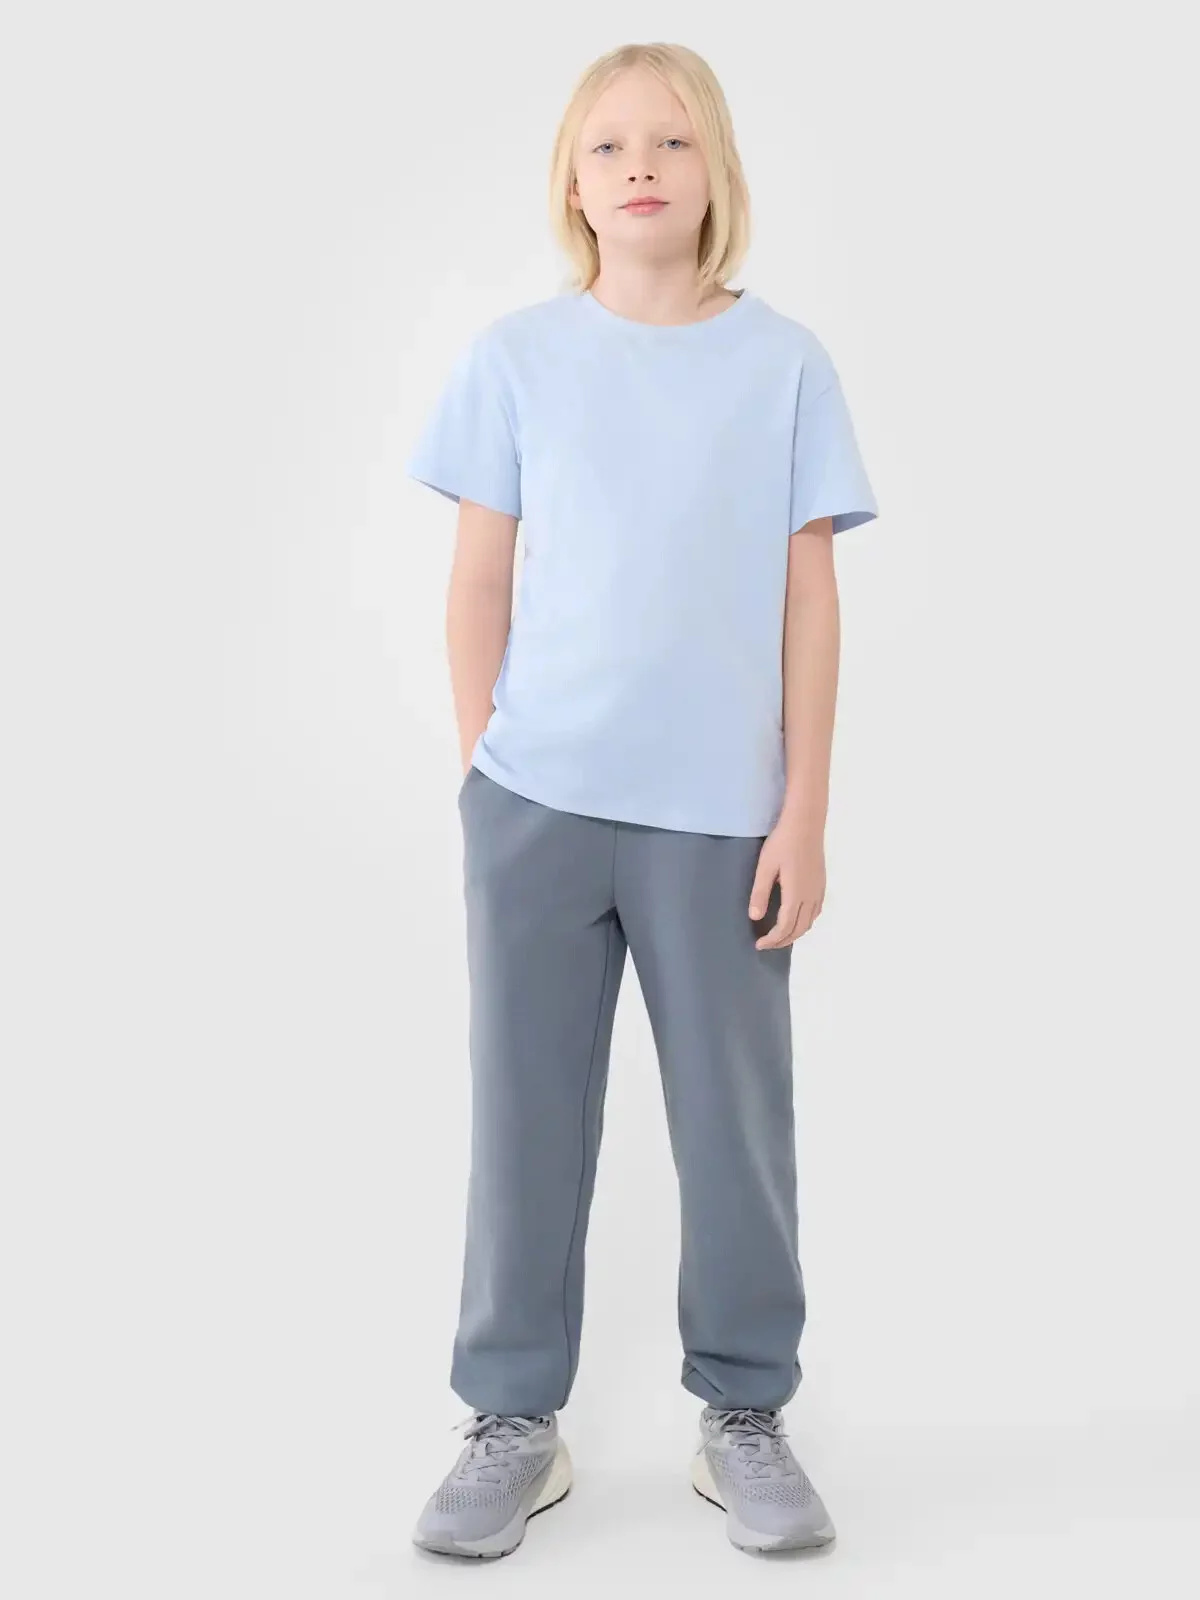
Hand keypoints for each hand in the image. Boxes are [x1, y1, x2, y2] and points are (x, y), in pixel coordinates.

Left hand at [747, 812, 826, 949]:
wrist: (806, 823)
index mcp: (796, 895)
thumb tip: (754, 917)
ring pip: (810, 922)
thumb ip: (760, 893)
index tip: (759, 945)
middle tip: (767, 944)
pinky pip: (816, 911)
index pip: (785, 927)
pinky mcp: (822, 883)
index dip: (772, 940)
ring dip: (795, 933)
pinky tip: (797, 918)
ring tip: (780, 935)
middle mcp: (810, 897)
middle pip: (799, 929)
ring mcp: (818, 890)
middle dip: (783, 941)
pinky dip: (806, 922)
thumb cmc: (782, 842)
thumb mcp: (765, 867)